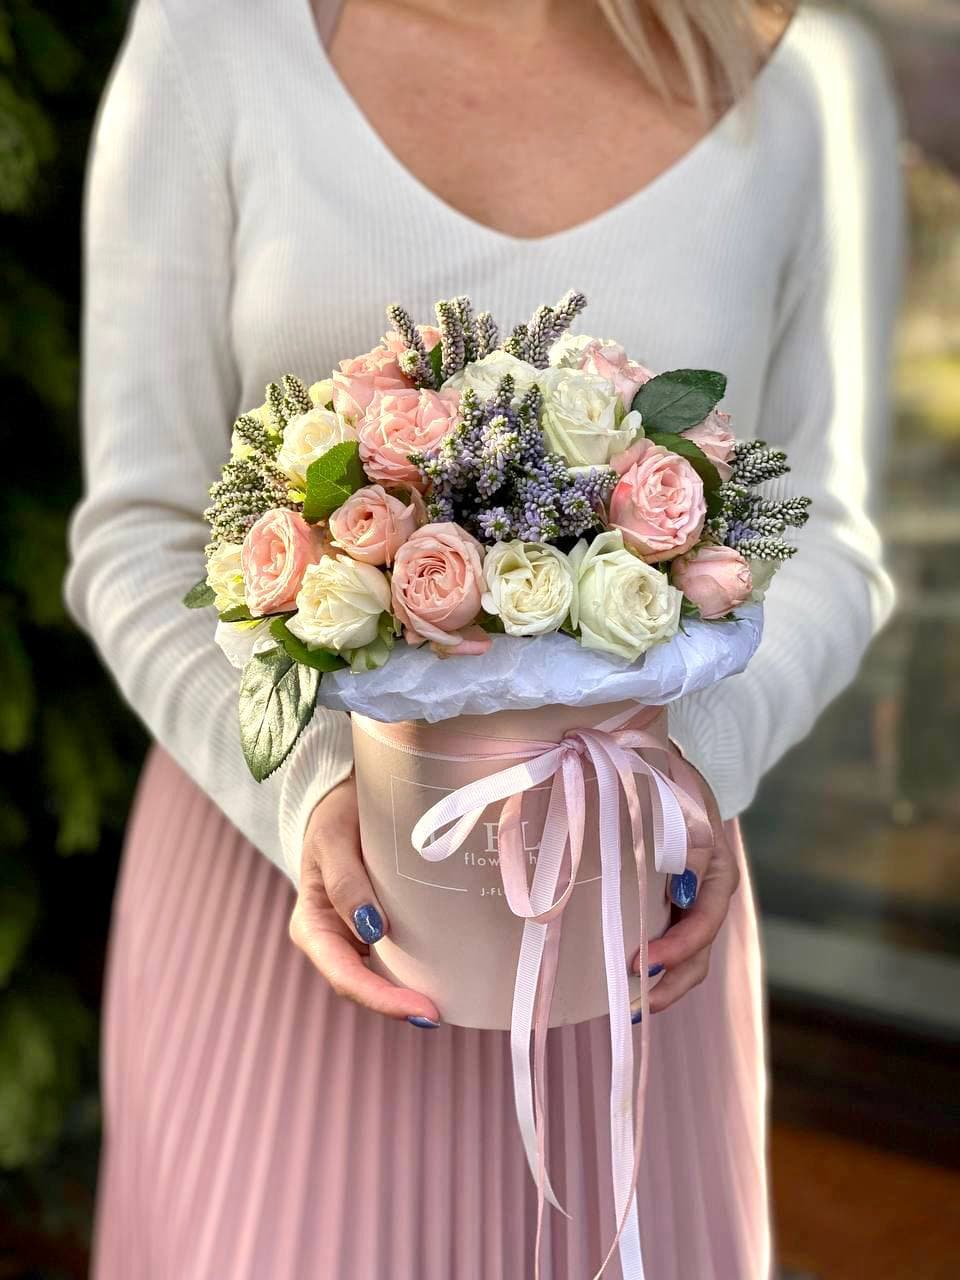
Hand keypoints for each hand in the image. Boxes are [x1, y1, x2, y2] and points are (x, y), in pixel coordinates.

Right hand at [289, 775, 440, 1023]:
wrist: (347, 801)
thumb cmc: (334, 818)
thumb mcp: (332, 841)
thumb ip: (345, 881)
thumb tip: (371, 929)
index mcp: (312, 926)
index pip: (344, 975)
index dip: (379, 998)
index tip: (419, 1008)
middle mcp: (334, 939)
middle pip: (363, 985)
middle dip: (396, 1004)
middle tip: (437, 1014)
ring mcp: (356, 936)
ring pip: (381, 976)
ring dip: (409, 993)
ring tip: (448, 1004)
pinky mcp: (381, 927)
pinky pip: (398, 955)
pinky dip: (418, 969)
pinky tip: (447, 975)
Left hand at [630, 777, 740, 1016]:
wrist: (657, 763)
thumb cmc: (668, 777)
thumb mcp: (684, 800)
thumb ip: (692, 845)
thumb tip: (686, 894)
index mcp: (720, 869)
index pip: (706, 920)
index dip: (679, 947)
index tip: (643, 960)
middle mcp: (709, 894)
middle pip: (700, 952)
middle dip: (671, 981)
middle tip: (636, 1003)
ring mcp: (689, 903)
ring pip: (687, 957)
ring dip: (662, 983)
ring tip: (630, 1006)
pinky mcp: (668, 905)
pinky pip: (667, 943)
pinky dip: (652, 965)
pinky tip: (624, 983)